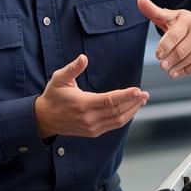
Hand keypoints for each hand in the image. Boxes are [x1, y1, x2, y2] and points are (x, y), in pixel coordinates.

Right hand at [33, 54, 147, 138]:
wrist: (45, 118)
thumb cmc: (53, 96)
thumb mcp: (59, 79)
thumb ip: (73, 68)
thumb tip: (83, 58)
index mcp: (82, 104)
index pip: (109, 100)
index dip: (126, 96)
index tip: (138, 90)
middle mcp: (89, 118)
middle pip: (117, 111)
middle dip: (133, 102)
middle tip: (145, 94)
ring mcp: (92, 127)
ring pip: (118, 120)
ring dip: (132, 111)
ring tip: (142, 101)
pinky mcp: (93, 132)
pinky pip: (113, 125)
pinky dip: (124, 117)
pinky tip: (131, 109)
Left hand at [137, 0, 190, 78]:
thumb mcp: (175, 16)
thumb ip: (155, 12)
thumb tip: (140, 1)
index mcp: (188, 20)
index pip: (174, 36)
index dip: (164, 47)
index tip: (158, 54)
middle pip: (180, 51)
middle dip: (169, 60)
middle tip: (162, 65)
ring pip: (187, 61)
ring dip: (175, 67)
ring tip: (168, 68)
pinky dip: (184, 71)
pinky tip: (177, 72)